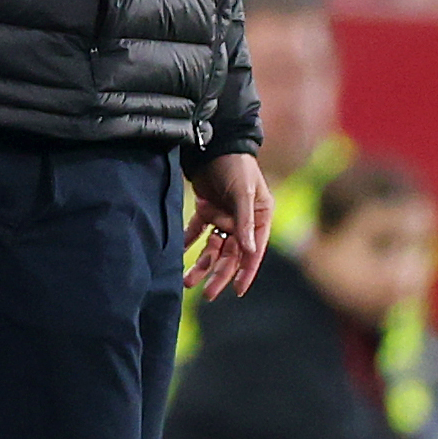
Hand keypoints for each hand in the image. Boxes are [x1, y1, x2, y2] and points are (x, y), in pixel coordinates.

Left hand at [182, 149, 270, 296]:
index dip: (246, 272)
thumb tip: (249, 250)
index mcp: (260, 218)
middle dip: (219, 274)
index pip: (253, 251)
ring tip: (187, 281)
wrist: (214, 144)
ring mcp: (224, 216)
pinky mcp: (207, 209)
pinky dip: (188, 243)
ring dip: (202, 263)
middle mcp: (243, 221)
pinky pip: (197, 232)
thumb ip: (244, 222)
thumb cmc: (236, 166)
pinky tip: (177, 256)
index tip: (237, 292)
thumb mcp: (243, 193)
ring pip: (213, 247)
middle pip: (231, 254)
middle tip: (207, 294)